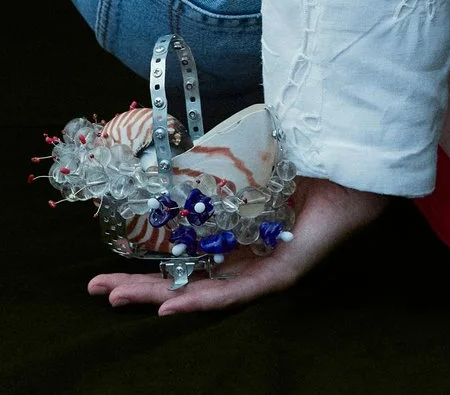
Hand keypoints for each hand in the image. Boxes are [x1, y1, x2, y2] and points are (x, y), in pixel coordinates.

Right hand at [86, 176, 388, 315]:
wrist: (352, 158)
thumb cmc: (303, 155)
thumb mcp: (244, 156)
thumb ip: (211, 160)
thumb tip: (171, 143)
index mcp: (232, 228)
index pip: (181, 251)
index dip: (143, 259)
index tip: (105, 264)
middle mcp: (244, 252)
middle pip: (184, 277)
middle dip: (138, 285)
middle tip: (97, 289)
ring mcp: (262, 266)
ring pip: (203, 290)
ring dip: (159, 297)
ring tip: (119, 299)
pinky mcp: (283, 272)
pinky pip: (239, 291)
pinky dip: (204, 300)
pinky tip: (173, 306)